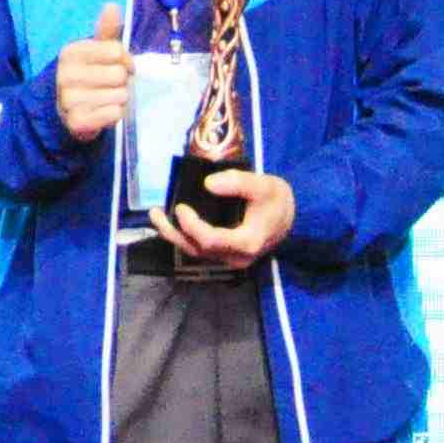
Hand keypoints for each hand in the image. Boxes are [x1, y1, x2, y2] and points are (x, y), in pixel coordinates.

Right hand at [53, 2, 133, 141]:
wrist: (65, 111)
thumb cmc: (88, 76)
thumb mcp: (95, 51)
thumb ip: (106, 30)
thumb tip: (112, 5)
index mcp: (70, 52)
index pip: (116, 50)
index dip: (124, 59)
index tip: (117, 65)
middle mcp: (65, 74)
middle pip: (119, 74)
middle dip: (121, 81)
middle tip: (110, 85)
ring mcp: (69, 100)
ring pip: (119, 95)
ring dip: (119, 98)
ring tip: (105, 98)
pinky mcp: (77, 121)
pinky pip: (114, 113)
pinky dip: (115, 114)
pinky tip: (103, 112)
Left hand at [163, 168, 296, 267]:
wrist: (288, 218)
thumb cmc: (277, 201)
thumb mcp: (264, 185)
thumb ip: (238, 182)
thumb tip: (207, 183)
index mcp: (247, 242)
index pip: (211, 241)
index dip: (192, 226)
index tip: (180, 207)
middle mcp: (237, 257)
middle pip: (198, 249)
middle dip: (173, 232)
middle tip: (154, 213)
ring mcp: (230, 259)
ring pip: (196, 252)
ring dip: (173, 235)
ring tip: (156, 217)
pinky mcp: (225, 255)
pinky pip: (200, 249)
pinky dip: (184, 237)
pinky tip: (172, 223)